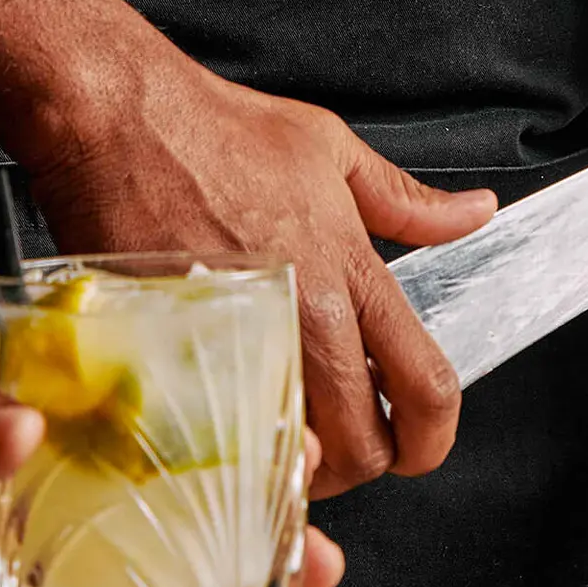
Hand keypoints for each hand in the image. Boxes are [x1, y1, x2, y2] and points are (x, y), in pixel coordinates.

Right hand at [21, 51, 494, 496]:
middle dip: (365, 463)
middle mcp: (305, 315)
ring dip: (301, 466)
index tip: (422, 445)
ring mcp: (239, 341)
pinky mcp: (173, 356)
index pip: (425, 384)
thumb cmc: (212, 129)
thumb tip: (475, 212)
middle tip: (346, 450)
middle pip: (363, 444)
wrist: (112, 120)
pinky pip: (216, 438)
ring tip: (290, 441)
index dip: (435, 437)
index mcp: (350, 274)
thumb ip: (410, 203)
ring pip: (294, 453)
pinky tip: (228, 429)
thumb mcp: (333, 150)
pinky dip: (230, 451)